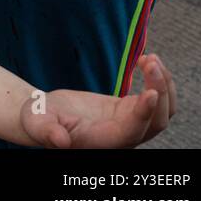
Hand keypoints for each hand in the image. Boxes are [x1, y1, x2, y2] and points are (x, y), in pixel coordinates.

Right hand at [21, 54, 175, 147]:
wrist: (45, 117)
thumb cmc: (39, 119)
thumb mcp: (36, 122)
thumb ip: (46, 131)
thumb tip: (59, 141)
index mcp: (101, 142)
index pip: (131, 131)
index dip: (143, 113)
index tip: (150, 92)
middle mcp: (122, 138)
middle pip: (156, 122)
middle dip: (159, 92)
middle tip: (149, 60)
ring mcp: (130, 126)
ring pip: (162, 113)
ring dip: (164, 86)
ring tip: (150, 58)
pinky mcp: (131, 112)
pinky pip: (157, 102)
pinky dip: (159, 82)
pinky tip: (147, 62)